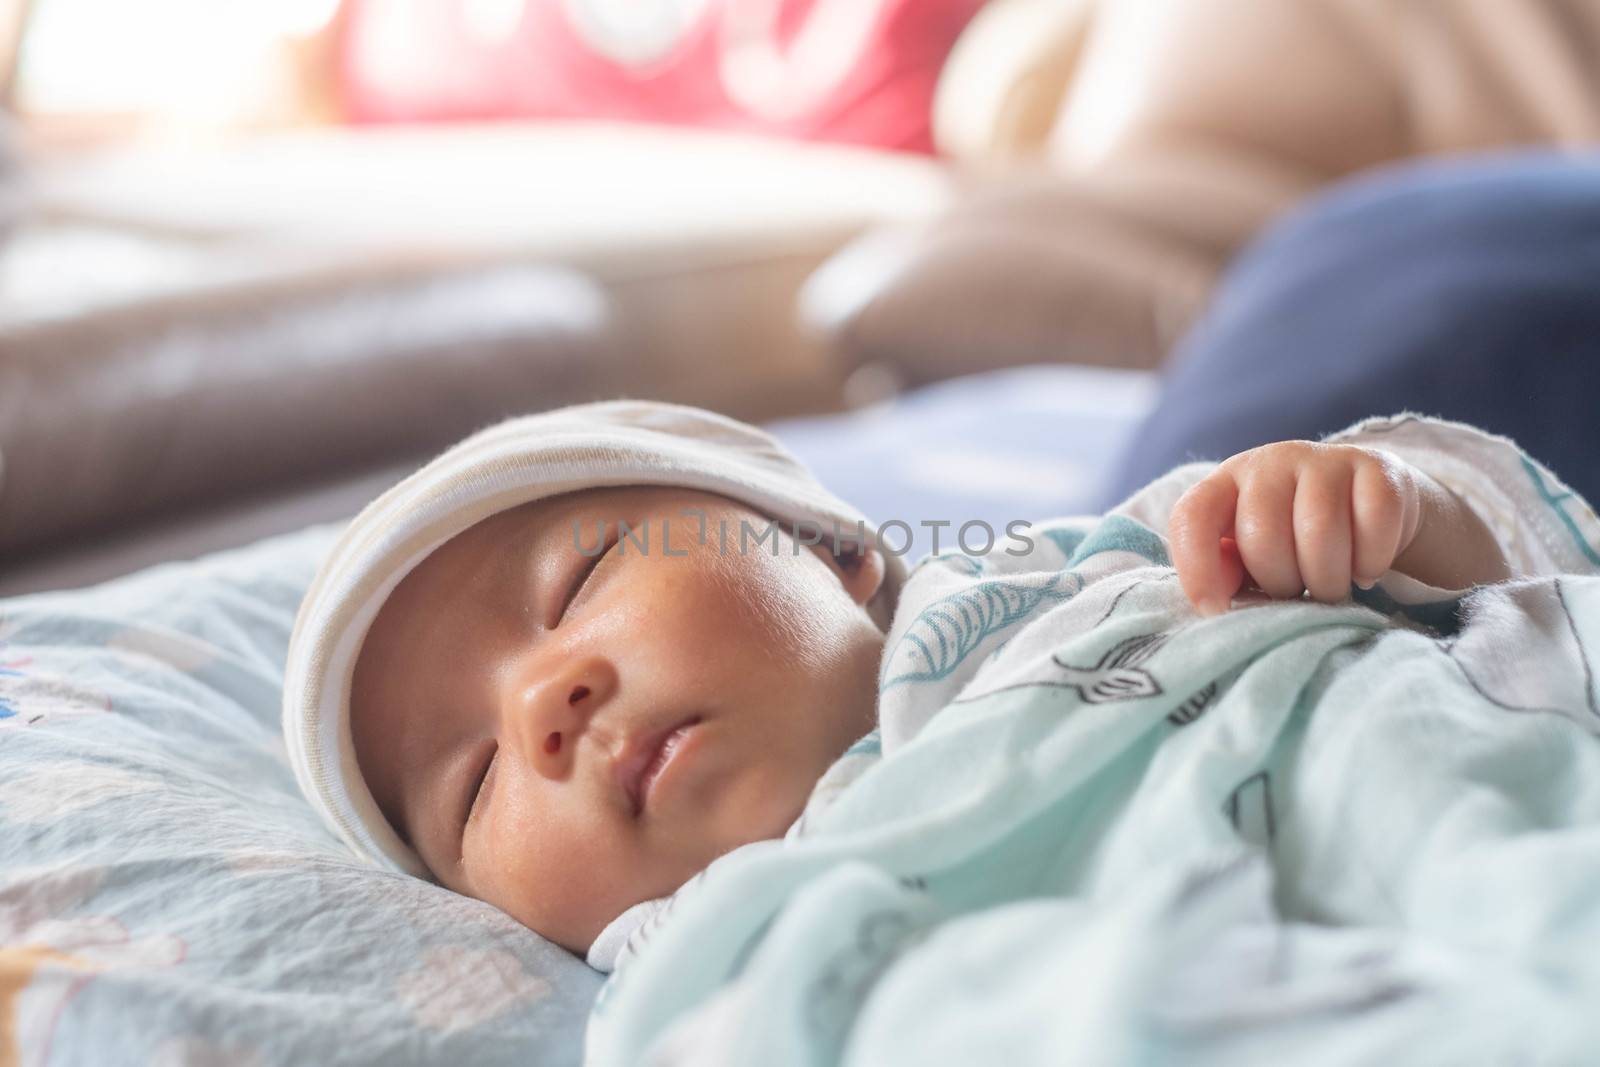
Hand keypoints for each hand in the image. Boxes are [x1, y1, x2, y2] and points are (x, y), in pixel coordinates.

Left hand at [1168, 441, 1424, 616]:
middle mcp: (1271, 461)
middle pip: (1263, 536)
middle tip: (1297, 589)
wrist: (1367, 505)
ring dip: (1328, 580)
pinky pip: (1373, 526)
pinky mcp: (1378, 468)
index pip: (1192, 516)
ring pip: (1320, 534)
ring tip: (1329, 584)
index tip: (1214, 610)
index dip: (1197, 567)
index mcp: (1225, 483)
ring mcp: (1325, 459)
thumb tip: (1213, 600)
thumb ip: (1224, 574)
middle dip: (1281, 582)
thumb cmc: (1293, 539)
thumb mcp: (1249, 556)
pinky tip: (1364, 567)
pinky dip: (1370, 562)